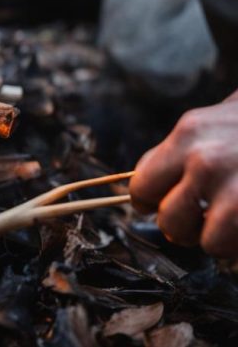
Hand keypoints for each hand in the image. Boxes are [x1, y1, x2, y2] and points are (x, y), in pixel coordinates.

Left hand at [130, 90, 237, 256]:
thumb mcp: (220, 119)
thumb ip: (183, 151)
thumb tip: (148, 188)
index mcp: (188, 135)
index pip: (142, 186)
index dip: (154, 201)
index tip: (169, 203)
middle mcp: (205, 161)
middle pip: (169, 222)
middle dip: (188, 226)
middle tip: (211, 216)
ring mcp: (236, 192)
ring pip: (208, 243)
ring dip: (224, 238)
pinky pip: (237, 250)